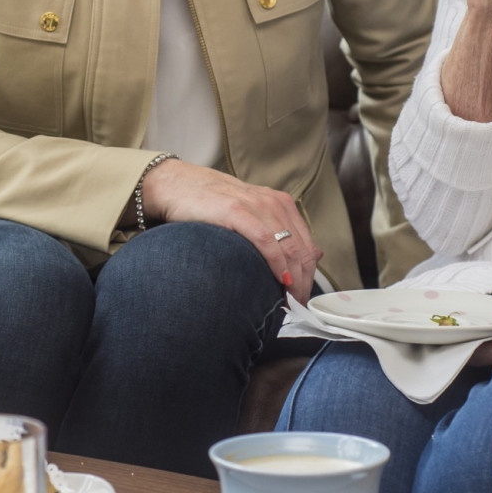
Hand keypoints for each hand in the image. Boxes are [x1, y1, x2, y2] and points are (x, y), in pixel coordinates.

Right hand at [137, 158, 321, 292]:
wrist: (176, 185)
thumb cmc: (210, 204)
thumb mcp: (251, 214)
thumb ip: (279, 232)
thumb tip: (315, 254)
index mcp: (280, 204)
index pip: (308, 247)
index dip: (310, 277)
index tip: (302, 299)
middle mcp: (273, 203)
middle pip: (302, 251)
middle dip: (303, 283)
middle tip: (297, 308)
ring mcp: (256, 206)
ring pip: (289, 249)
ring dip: (293, 280)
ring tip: (289, 302)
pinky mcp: (237, 211)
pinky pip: (266, 241)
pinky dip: (276, 263)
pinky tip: (279, 280)